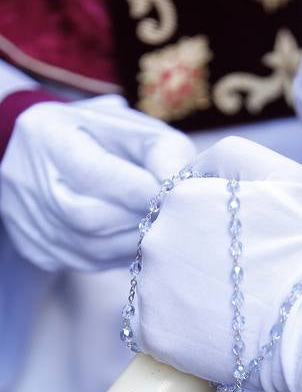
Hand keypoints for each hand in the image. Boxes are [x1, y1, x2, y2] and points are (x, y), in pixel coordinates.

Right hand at [0, 95, 194, 271]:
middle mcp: (27, 182)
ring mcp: (30, 222)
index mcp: (47, 137)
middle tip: (168, 215)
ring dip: (133, 240)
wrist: (45, 158)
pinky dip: (119, 254)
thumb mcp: (130, 128)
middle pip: (90, 217)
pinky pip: (89, 263)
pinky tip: (132, 238)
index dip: (140, 191)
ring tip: (154, 226)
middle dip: (138, 218)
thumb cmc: (100, 139)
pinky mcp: (41, 250)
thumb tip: (183, 186)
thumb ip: (161, 150)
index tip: (171, 195)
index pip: (95, 174)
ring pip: (92, 248)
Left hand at [132, 137, 301, 391]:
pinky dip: (177, 331)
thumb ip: (232, 156)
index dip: (213, 228)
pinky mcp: (152, 335)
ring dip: (183, 295)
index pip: (180, 208)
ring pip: (158, 288)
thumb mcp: (284, 175)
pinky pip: (154, 328)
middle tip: (238, 280)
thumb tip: (193, 168)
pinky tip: (211, 333)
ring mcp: (149, 290)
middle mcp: (155, 240)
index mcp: (179, 199)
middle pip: (166, 247)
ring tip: (228, 309)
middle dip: (193, 260)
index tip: (244, 247)